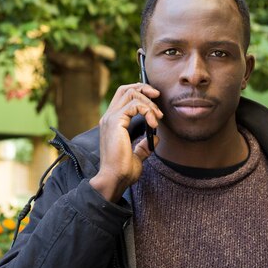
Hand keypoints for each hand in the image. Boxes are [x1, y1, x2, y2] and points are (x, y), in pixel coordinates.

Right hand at [90, 83, 161, 201]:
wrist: (115, 179)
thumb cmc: (123, 170)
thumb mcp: (137, 155)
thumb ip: (144, 145)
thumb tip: (155, 138)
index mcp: (111, 123)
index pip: (123, 96)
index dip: (139, 92)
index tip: (154, 99)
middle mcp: (109, 117)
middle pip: (125, 89)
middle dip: (144, 88)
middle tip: (158, 96)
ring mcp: (111, 118)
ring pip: (131, 94)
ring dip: (148, 102)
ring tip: (157, 117)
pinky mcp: (116, 122)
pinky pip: (134, 105)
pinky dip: (147, 111)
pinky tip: (153, 123)